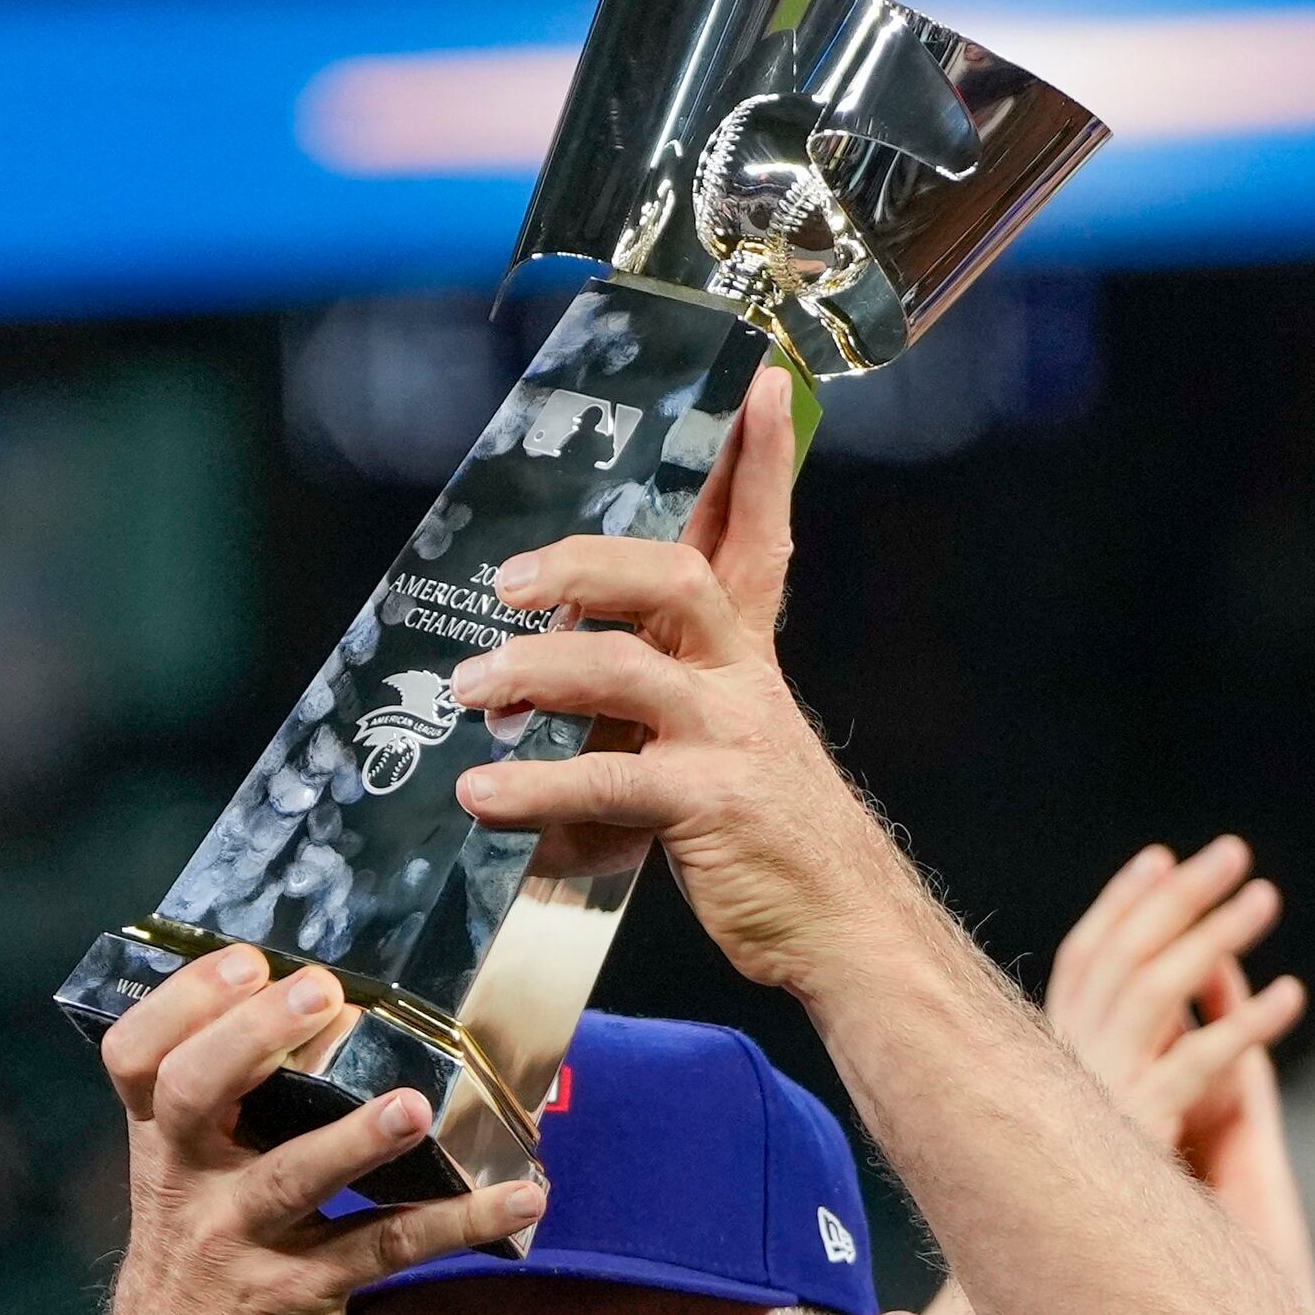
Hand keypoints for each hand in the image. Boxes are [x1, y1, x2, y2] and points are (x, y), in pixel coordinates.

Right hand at [88, 948, 550, 1314]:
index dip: (182, 1001)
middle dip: (253, 1038)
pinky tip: (520, 1200)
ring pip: (291, 1178)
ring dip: (355, 1138)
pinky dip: (457, 1222)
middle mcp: (188, 1186)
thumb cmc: (198, 1269)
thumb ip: (226, 1115)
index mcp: (161, 1144)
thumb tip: (317, 1016)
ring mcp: (239, 1243)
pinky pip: (381, 1250)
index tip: (246, 959)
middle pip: (193, 1094)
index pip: (137, 1056)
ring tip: (413, 1104)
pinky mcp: (297, 1296)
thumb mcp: (183, 1186)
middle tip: (322, 995)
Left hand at [445, 389, 918, 1001]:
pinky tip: (482, 797)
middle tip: (508, 583)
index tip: (762, 386)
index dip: (762, 462)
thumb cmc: (768, 840)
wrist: (844, 928)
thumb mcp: (726, 745)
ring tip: (470, 690)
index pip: (760, 537)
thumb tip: (549, 670)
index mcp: (748, 659)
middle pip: (674, 577)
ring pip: (624, 668)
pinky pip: (604, 778)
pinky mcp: (707, 804)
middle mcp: (743, 682)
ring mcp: (729, 738)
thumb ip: (652, 700)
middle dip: (585, 565)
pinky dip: (531, 786)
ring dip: (533, 672)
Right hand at [1041, 838, 1314, 1313]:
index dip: (1119, 905)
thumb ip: (1136, 1066)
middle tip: (1235, 852)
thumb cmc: (1101, 1217)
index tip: (1162, 856)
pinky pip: (1195, 1070)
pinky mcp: (1133, 1142)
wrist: (1086, 1305)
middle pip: (1118, 956)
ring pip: (1150, 994)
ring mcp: (1092, 1102)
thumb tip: (1176, 1005)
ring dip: (1212, 937)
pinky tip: (1290, 999)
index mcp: (1051, 1061)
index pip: (1081, 959)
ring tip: (1268, 898)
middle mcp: (1060, 1070)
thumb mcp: (1116, 1125)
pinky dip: (1243, 1028)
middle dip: (1175, 898)